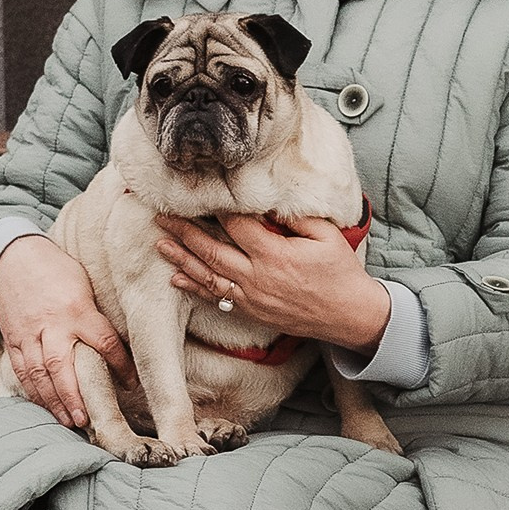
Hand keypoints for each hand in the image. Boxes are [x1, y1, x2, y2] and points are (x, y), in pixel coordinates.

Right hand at [0, 236, 133, 429]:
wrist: (14, 258)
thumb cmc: (58, 271)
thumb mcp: (85, 285)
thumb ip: (97, 316)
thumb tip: (119, 347)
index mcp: (77, 309)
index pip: (104, 342)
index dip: (121, 366)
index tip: (130, 384)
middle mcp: (52, 324)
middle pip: (61, 365)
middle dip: (73, 395)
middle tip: (85, 420)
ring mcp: (29, 333)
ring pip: (38, 373)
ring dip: (53, 401)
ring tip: (68, 421)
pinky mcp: (13, 339)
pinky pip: (21, 370)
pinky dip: (33, 391)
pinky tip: (45, 406)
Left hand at [156, 214, 391, 358]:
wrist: (348, 315)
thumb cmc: (340, 272)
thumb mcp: (326, 236)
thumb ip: (295, 217)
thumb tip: (267, 203)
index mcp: (275, 255)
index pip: (236, 225)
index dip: (217, 208)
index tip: (199, 193)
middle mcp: (257, 278)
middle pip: (211, 250)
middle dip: (184, 231)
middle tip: (162, 216)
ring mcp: (251, 298)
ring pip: (207, 276)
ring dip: (181, 259)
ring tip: (160, 243)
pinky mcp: (251, 312)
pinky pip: (216, 299)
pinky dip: (194, 288)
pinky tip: (176, 278)